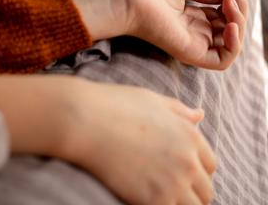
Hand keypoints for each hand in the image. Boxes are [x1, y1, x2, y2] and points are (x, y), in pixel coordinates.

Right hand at [59, 80, 215, 204]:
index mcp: (189, 135)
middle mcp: (188, 161)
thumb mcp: (150, 100)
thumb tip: (199, 115)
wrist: (83, 120)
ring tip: (156, 197)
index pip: (209, 165)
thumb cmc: (112, 105)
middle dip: (190, 192)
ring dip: (179, 204)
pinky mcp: (154, 200)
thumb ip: (178, 110)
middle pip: (205, 191)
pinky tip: (142, 200)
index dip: (195, 170)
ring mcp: (173, 183)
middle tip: (166, 190)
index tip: (178, 173)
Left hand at [121, 0, 247, 69]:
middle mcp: (193, 31)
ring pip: (231, 43)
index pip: (223, 14)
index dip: (236, 0)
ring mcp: (192, 43)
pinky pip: (222, 60)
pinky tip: (230, 24)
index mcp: (190, 16)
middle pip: (230, 27)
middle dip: (240, 8)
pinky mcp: (189, 53)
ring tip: (229, 3)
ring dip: (240, 22)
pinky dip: (234, 44)